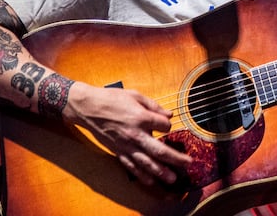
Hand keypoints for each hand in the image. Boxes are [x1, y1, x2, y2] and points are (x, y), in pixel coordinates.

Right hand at [65, 82, 192, 186]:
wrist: (88, 107)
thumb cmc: (112, 99)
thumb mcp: (135, 96)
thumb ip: (154, 106)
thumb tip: (170, 114)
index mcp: (141, 117)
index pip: (164, 126)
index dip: (168, 125)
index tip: (166, 124)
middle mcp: (135, 134)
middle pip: (159, 150)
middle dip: (175, 158)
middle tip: (187, 164)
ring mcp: (126, 145)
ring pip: (146, 162)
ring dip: (160, 172)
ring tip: (172, 178)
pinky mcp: (118, 151)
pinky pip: (131, 166)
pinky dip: (141, 175)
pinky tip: (150, 181)